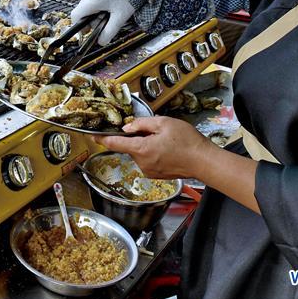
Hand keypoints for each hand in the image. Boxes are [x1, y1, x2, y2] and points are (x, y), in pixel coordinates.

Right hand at [70, 0, 134, 45]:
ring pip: (89, 4)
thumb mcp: (120, 17)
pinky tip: (112, 3)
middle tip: (108, 20)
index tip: (89, 30)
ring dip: (98, 11)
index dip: (80, 26)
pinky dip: (100, 3)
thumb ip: (109, 32)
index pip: (75, 15)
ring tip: (113, 10)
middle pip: (84, 11)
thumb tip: (100, 42)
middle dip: (94, 19)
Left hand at [94, 116, 213, 179]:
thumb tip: (128, 127)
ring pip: (140, 153)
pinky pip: (148, 160)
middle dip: (138, 137)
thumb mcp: (163, 123)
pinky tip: (168, 150)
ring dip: (147, 145)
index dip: (103, 139)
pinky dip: (153, 153)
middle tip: (155, 131)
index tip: (94, 136)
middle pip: (130, 146)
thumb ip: (142, 124)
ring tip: (166, 141)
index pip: (115, 144)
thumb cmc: (187, 142)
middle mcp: (142, 163)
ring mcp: (149, 171)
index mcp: (141, 149)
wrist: (204, 162)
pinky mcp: (155, 175)